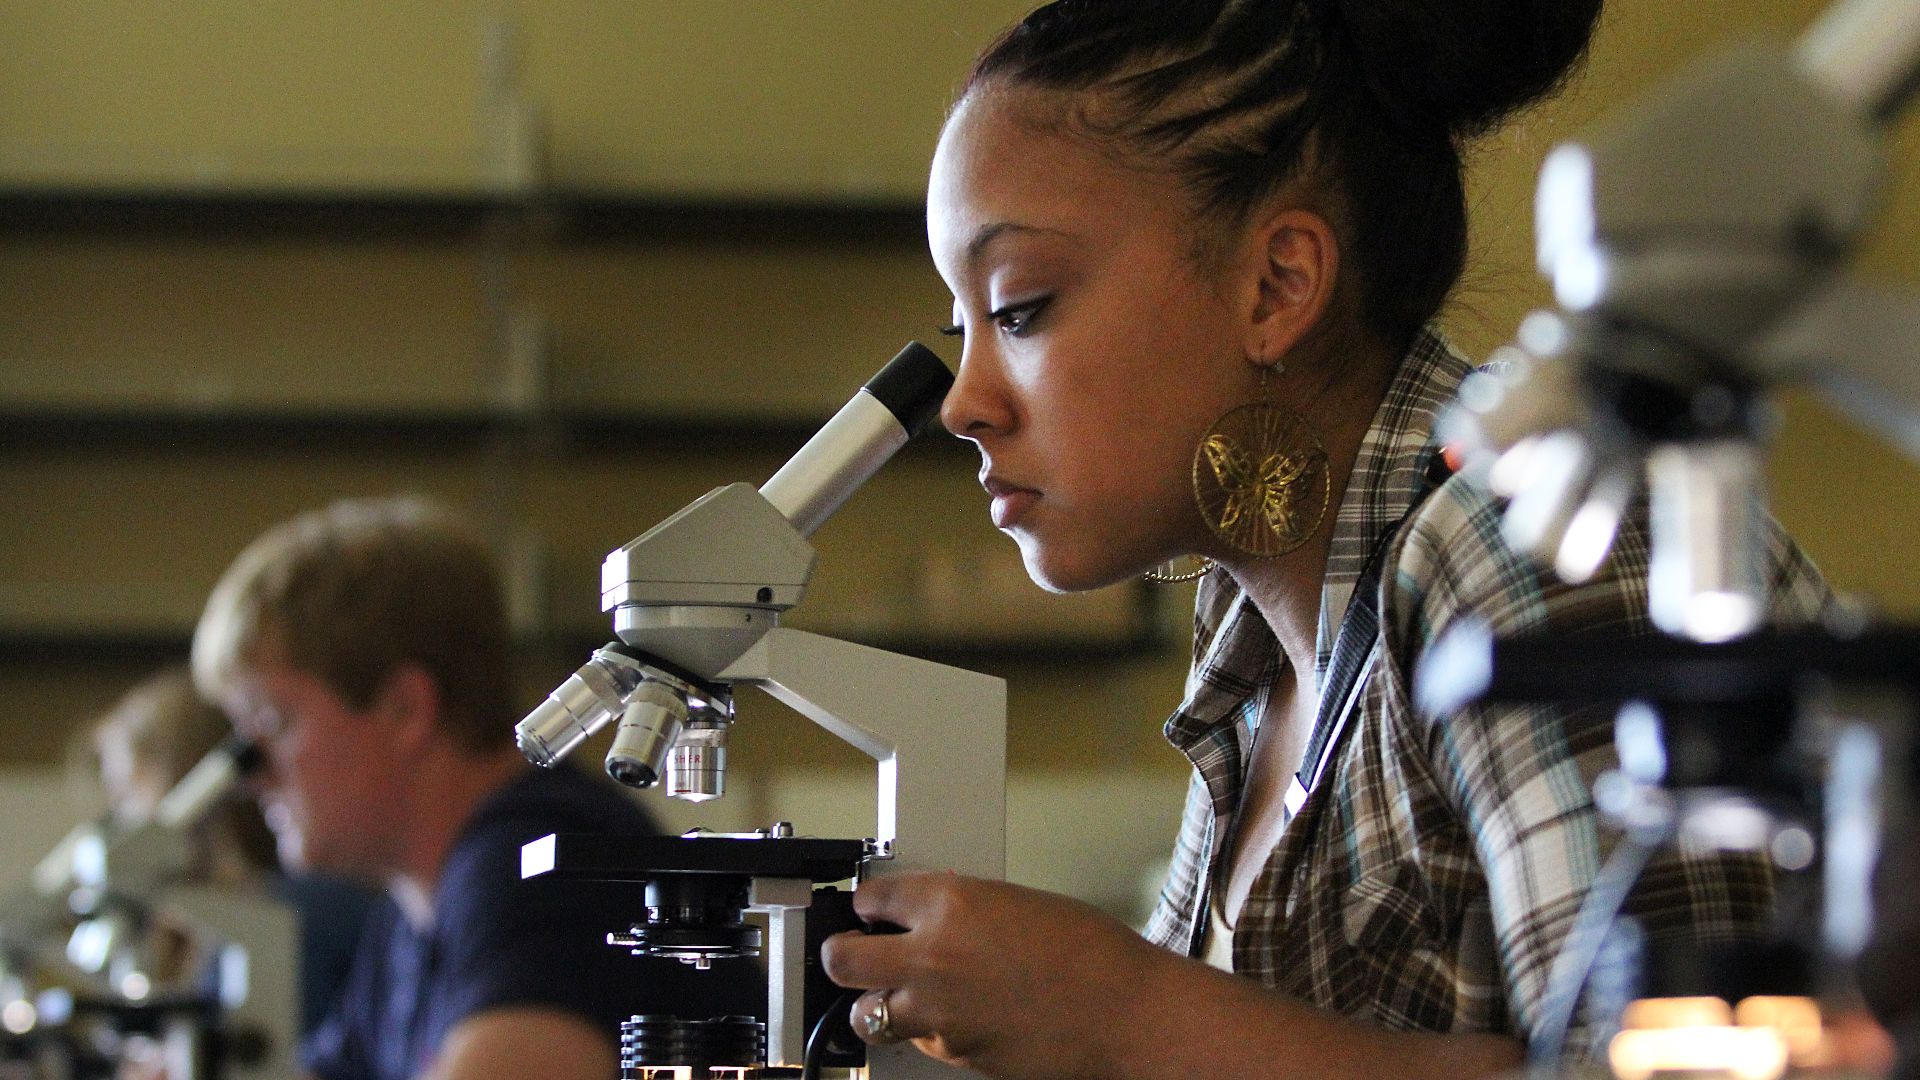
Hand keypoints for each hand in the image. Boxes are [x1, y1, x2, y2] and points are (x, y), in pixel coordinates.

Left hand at [819, 872, 1170, 1079]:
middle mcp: (932, 954)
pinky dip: (923, 1032)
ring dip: (875, 1002)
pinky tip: (948, 1018)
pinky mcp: (952, 1053)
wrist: (1125, 1014)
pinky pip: (916, 1042)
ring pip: (866, 1013)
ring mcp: (937, 1010)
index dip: (868, 903)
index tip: (870, 907)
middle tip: (852, 950)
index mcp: (951, 901)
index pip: (873, 897)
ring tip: (892, 994)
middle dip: (843, 953)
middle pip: (842, 958)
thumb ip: (964, 909)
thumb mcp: (1018, 903)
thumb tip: (935, 918)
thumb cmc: (1092, 955)